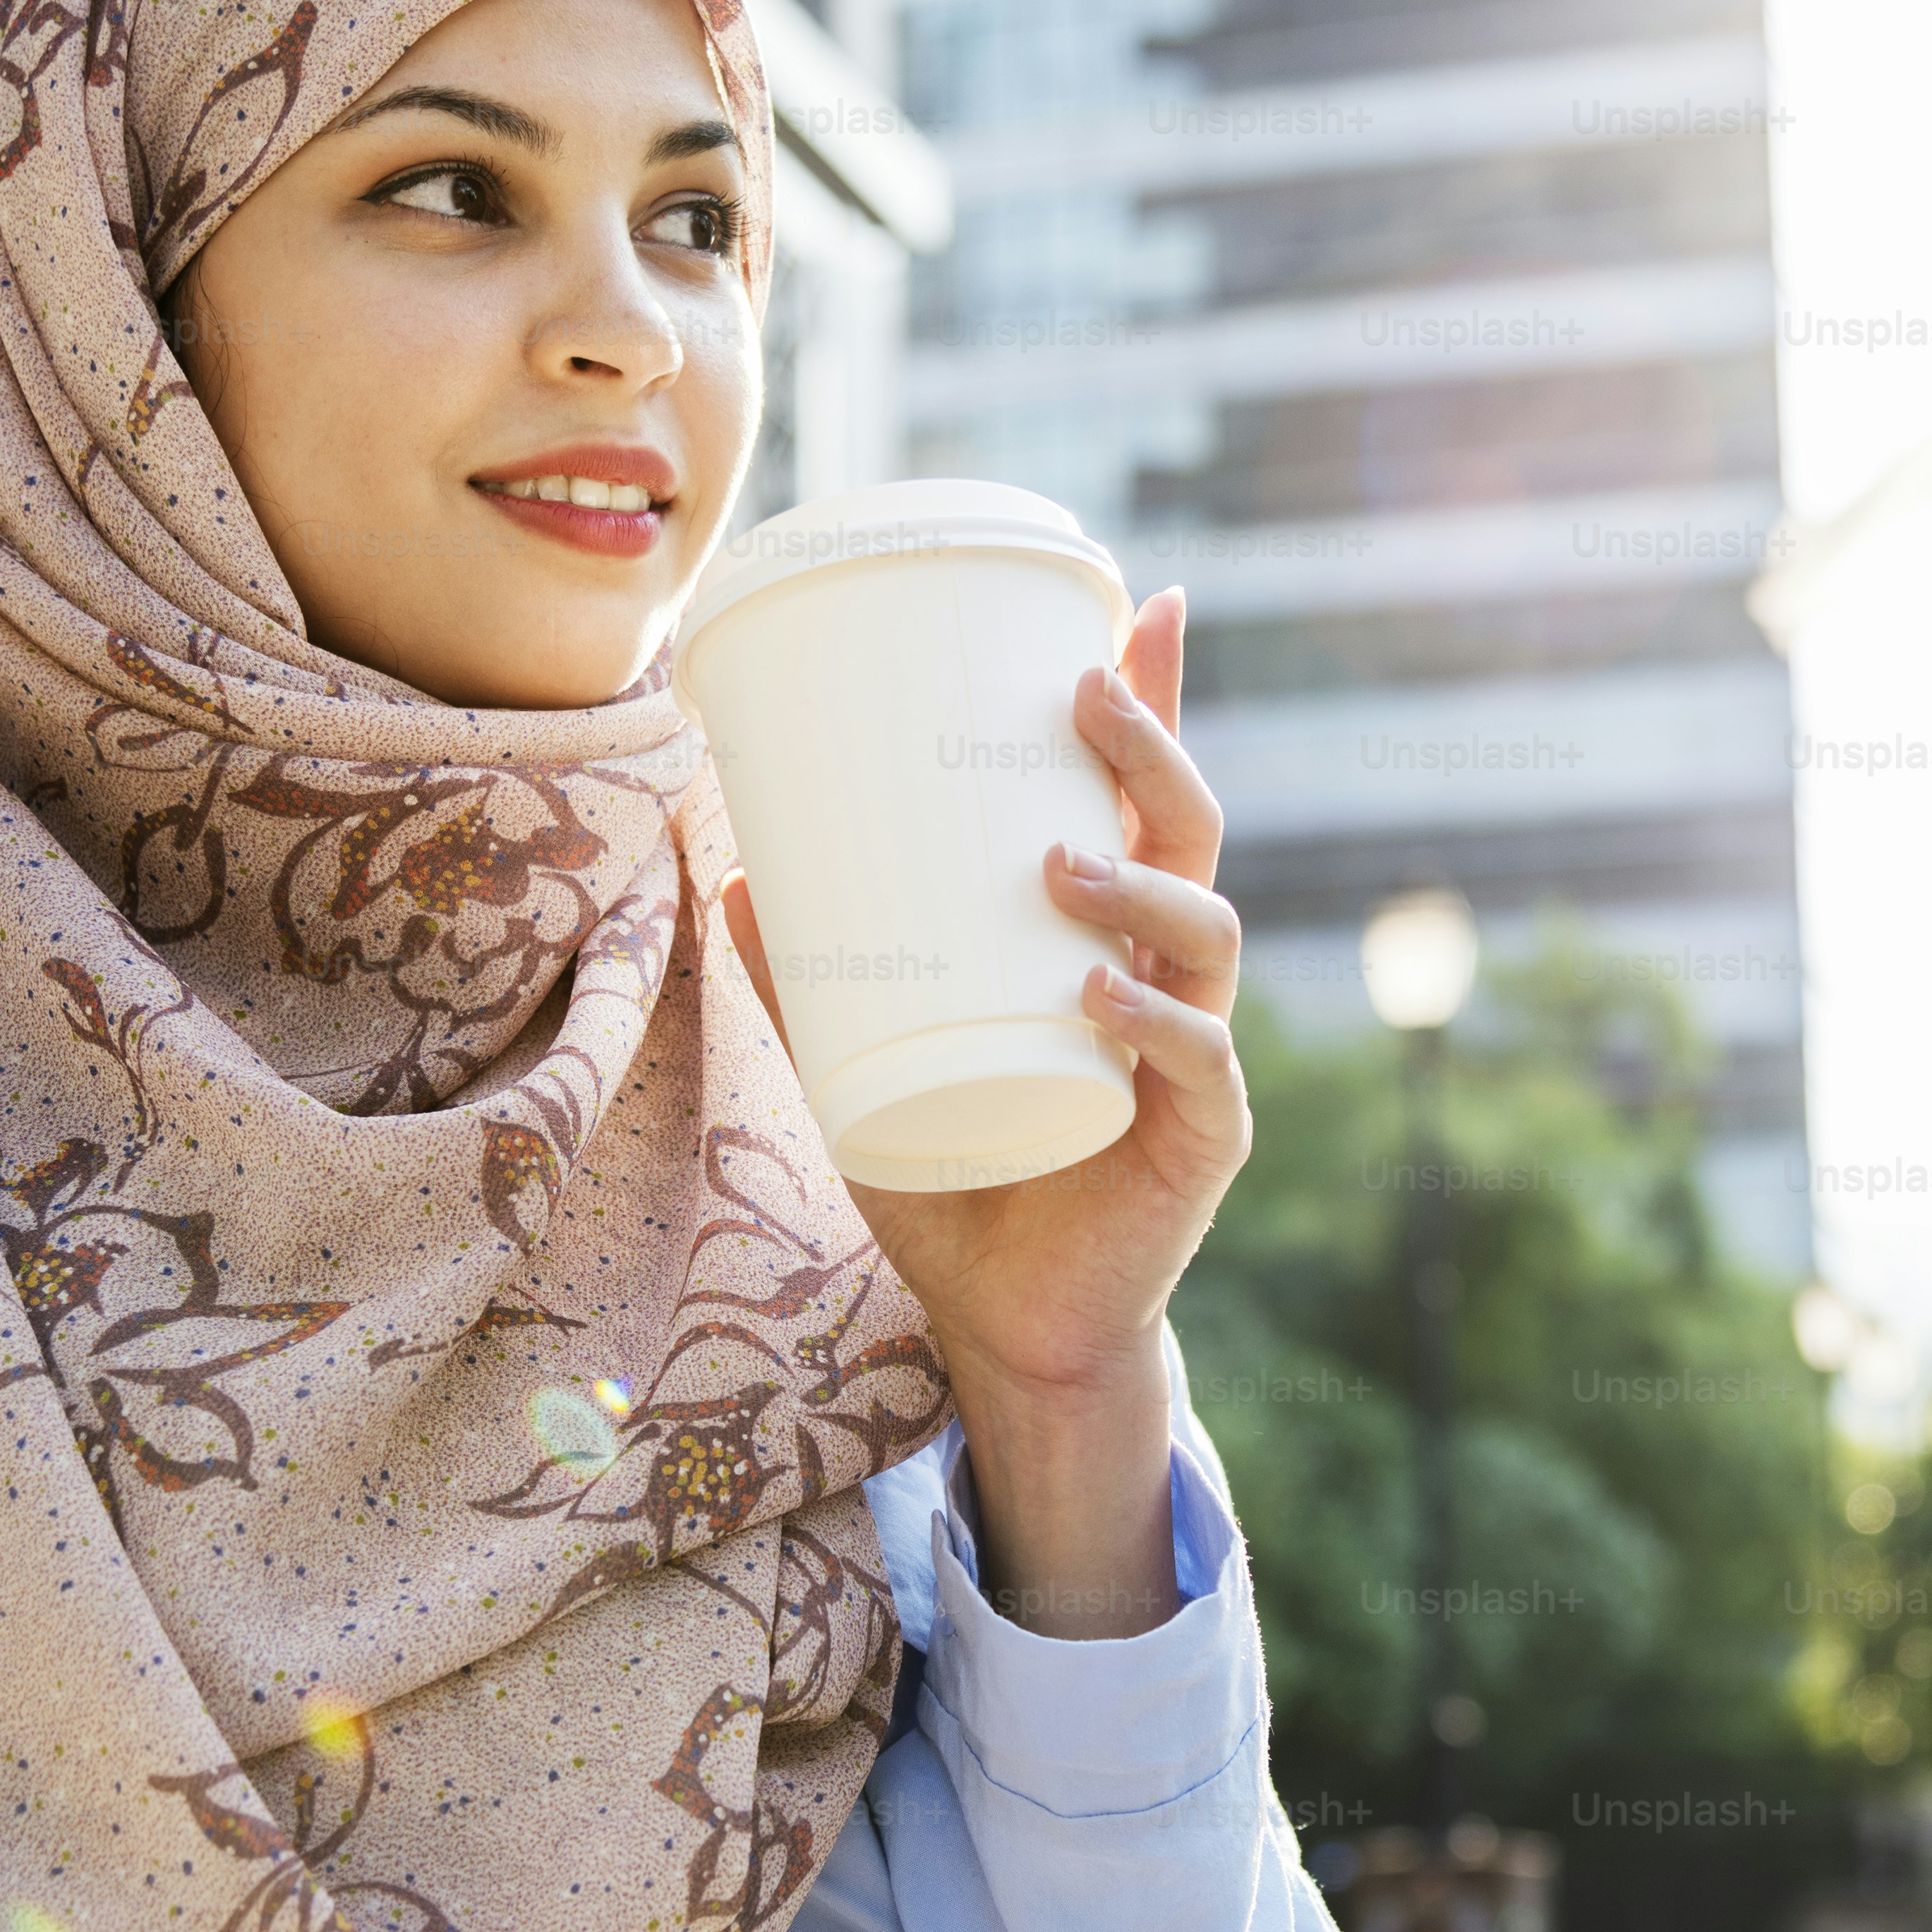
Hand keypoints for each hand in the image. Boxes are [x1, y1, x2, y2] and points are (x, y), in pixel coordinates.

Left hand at [719, 587, 1247, 1637]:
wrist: (1010, 1327)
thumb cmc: (957, 1176)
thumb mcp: (861, 1064)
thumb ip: (811, 976)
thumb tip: (729, 869)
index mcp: (1109, 936)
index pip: (1144, 798)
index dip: (1156, 703)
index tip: (1139, 603)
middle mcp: (1166, 977)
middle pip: (1189, 835)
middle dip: (1152, 750)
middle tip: (1083, 692)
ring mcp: (1192, 1054)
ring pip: (1202, 932)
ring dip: (1139, 884)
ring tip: (1059, 863)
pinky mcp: (1196, 1138)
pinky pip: (1195, 1060)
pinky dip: (1153, 1021)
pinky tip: (1102, 997)